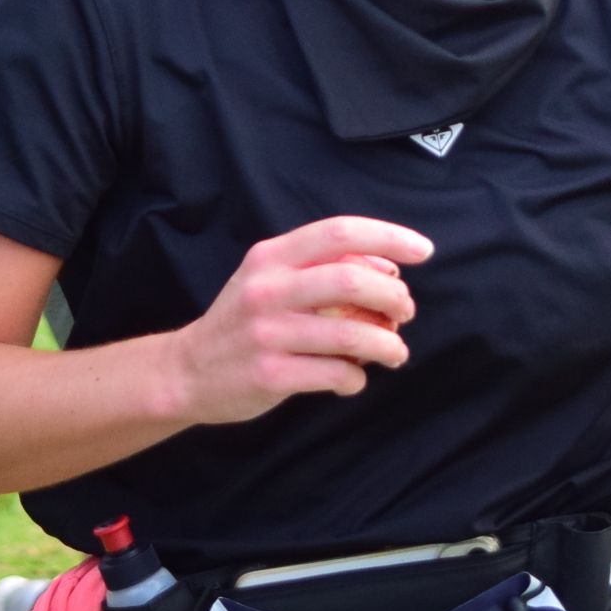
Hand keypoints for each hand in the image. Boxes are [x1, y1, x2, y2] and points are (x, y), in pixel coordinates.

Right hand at [163, 216, 430, 426]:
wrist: (187, 371)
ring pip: (350, 336)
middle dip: (394, 297)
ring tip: (395, 352)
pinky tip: (353, 378)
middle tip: (406, 312)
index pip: (338, 232)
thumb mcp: (267, 279)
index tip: (423, 250)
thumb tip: (387, 270)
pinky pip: (336, 375)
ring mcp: (267, 334)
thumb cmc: (243, 322)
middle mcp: (267, 290)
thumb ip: (317, 268)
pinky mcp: (271, 375)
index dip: (388, 237)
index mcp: (271, 257)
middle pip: (350, 282)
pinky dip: (356, 378)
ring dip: (387, 346)